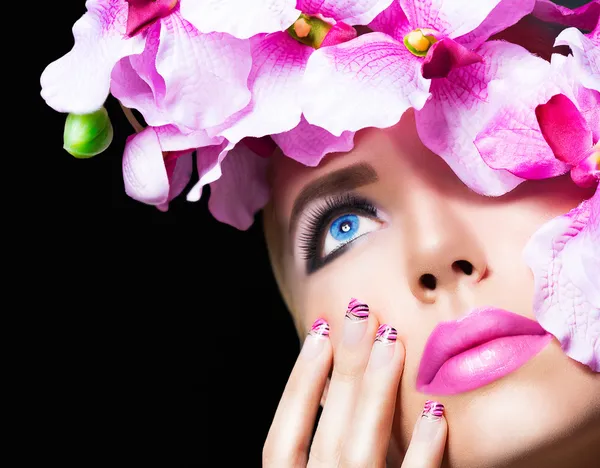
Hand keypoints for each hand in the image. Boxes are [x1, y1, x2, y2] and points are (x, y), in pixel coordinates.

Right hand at [263, 301, 447, 466]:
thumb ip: (320, 448)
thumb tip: (338, 379)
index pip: (281, 439)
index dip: (299, 381)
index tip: (319, 330)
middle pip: (327, 433)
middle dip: (344, 368)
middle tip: (361, 315)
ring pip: (360, 451)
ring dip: (375, 392)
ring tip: (391, 341)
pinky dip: (422, 448)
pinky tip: (435, 408)